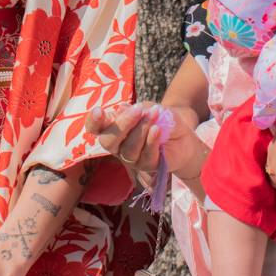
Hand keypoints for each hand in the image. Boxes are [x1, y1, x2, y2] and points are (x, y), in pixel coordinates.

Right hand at [86, 102, 206, 182]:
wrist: (182, 135)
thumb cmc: (161, 118)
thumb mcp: (150, 108)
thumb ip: (136, 109)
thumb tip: (120, 109)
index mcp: (113, 128)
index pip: (95, 127)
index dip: (93, 121)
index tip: (99, 111)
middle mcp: (118, 146)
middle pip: (108, 141)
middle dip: (122, 124)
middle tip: (138, 110)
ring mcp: (131, 158)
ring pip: (128, 149)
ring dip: (142, 129)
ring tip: (155, 114)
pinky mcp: (147, 166)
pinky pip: (145, 157)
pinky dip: (151, 141)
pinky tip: (157, 129)